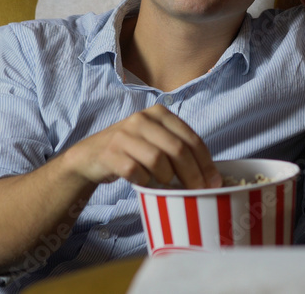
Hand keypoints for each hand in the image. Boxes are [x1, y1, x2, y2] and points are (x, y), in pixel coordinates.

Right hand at [63, 104, 221, 188]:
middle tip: (199, 191)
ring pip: (158, 160)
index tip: (213, 182)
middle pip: (178, 149)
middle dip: (193, 174)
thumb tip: (209, 176)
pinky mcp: (110, 153)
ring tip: (165, 184)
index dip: (206, 163)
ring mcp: (124, 135)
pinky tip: (145, 183)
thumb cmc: (131, 151)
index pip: (191, 138)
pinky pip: (136, 172)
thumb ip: (178, 149)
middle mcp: (142, 119)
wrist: (90, 156)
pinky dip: (145, 182)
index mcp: (159, 113)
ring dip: (166, 178)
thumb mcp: (156, 140)